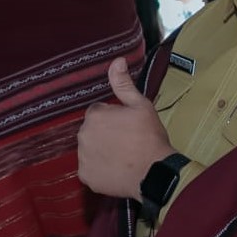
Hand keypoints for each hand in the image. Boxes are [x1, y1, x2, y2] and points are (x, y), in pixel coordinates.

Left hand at [77, 58, 175, 199]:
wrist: (154, 173)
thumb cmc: (149, 137)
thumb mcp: (141, 106)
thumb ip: (123, 84)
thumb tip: (117, 60)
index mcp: (94, 115)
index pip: (99, 112)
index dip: (114, 119)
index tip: (128, 127)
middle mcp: (82, 135)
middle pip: (92, 131)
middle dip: (105, 134)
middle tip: (127, 142)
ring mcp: (82, 158)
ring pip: (90, 150)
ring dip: (101, 151)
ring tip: (123, 158)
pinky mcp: (86, 177)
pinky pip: (90, 170)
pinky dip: (100, 170)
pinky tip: (116, 170)